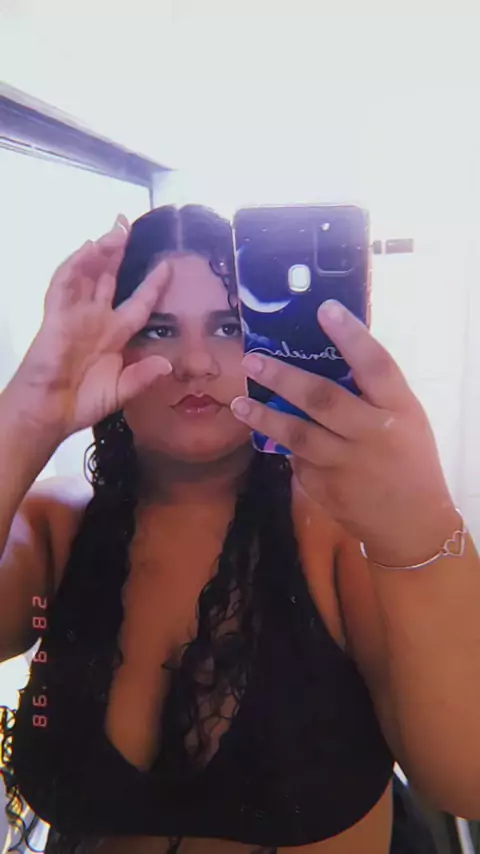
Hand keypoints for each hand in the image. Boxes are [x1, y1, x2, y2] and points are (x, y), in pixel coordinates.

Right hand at [10, 215, 171, 439]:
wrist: (50, 413)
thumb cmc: (81, 403)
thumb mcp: (121, 390)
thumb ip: (142, 377)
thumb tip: (167, 365)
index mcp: (114, 335)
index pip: (138, 303)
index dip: (152, 285)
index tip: (167, 267)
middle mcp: (96, 319)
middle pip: (109, 277)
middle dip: (117, 251)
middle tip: (127, 224)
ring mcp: (75, 315)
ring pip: (88, 274)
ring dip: (101, 251)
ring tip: (115, 231)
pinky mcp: (56, 316)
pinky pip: (65, 284)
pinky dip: (76, 265)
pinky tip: (88, 248)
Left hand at [231, 299, 457, 566]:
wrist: (412, 523)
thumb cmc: (409, 458)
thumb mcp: (405, 418)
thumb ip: (373, 393)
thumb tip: (325, 357)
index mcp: (399, 409)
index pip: (376, 365)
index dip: (351, 336)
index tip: (325, 309)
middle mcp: (372, 434)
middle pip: (323, 398)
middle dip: (282, 377)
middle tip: (251, 359)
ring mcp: (346, 465)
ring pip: (297, 435)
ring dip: (263, 417)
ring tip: (238, 402)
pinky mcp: (325, 489)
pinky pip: (298, 460)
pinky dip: (285, 446)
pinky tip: (273, 436)